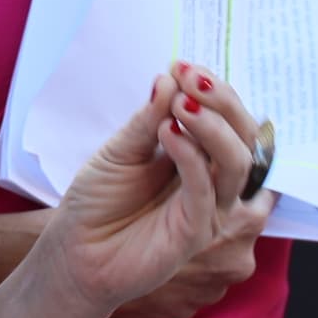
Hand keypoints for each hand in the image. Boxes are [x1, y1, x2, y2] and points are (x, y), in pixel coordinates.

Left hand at [37, 64, 258, 317]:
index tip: (183, 64)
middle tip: (191, 77)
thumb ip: (147, 118)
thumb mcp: (119, 150)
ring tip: (181, 103)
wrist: (73, 253)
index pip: (227, 120)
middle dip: (222, 101)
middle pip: (243, 138)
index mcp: (199, 159)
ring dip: (211, 126)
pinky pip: (205, 191)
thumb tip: (169, 77)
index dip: (213, 91)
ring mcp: (208, 209)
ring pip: (235, 163)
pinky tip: (167, 132)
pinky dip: (191, 157)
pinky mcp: (195, 233)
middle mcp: (212, 183)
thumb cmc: (97, 203)